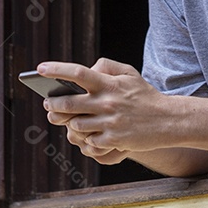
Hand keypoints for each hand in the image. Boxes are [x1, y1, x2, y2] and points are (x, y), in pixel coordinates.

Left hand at [39, 57, 175, 153]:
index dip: (56, 70)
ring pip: (74, 125)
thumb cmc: (145, 96)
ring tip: (70, 120)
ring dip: (69, 123)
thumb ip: (107, 66)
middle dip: (53, 104)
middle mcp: (106, 102)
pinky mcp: (112, 140)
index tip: (39, 69)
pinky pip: (88, 141)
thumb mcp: (129, 74)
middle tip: (48, 103)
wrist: (168, 120)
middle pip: (68, 103)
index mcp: (109, 84)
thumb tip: (88, 67)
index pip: (77, 73)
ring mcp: (109, 123)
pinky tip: (91, 133)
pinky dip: (86, 138)